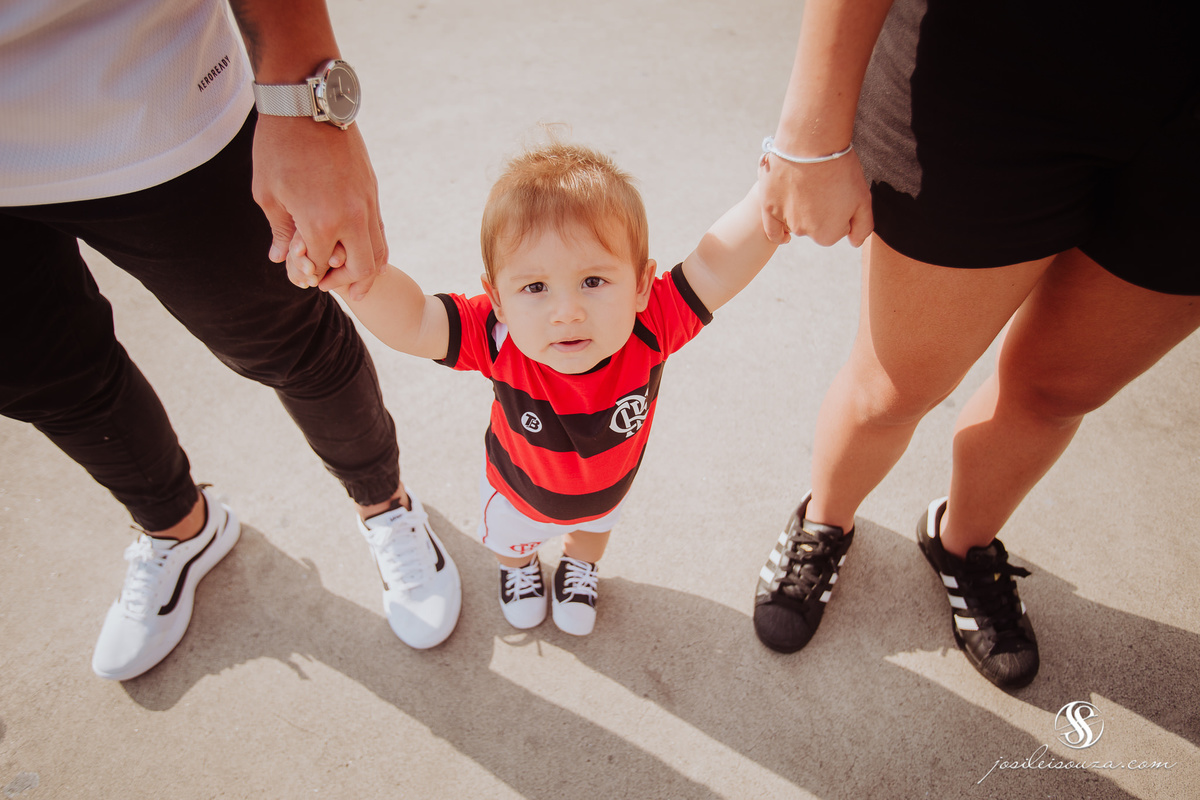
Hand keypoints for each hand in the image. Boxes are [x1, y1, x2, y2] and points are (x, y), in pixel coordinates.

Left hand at [251, 114, 386, 299]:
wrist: (308, 103)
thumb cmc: (279, 145)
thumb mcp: (267, 192)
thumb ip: (279, 230)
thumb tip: (281, 257)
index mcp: (320, 223)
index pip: (320, 266)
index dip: (309, 274)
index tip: (300, 275)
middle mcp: (350, 218)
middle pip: (360, 268)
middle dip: (345, 283)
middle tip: (328, 285)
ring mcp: (366, 204)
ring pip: (378, 251)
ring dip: (365, 270)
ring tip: (352, 280)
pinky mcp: (372, 190)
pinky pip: (379, 229)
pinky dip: (372, 247)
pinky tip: (358, 249)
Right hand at [758, 148, 872, 246]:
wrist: (812, 144)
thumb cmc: (841, 169)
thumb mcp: (864, 200)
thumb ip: (862, 227)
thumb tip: (854, 243)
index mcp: (829, 234)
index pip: (838, 228)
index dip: (841, 211)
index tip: (840, 193)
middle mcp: (806, 232)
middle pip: (816, 226)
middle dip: (820, 211)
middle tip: (823, 187)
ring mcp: (785, 220)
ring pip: (796, 221)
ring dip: (801, 210)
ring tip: (807, 187)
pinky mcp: (768, 206)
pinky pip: (773, 229)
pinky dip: (779, 232)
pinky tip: (785, 234)